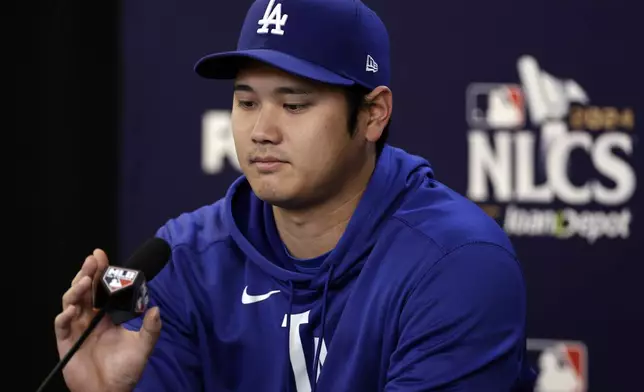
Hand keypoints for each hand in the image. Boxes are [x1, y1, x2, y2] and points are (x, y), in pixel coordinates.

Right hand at [55, 249, 161, 391]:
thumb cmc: (125, 371)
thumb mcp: (143, 348)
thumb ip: (151, 329)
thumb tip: (157, 309)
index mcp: (107, 316)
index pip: (102, 289)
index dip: (100, 271)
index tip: (101, 254)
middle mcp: (90, 319)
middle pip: (85, 290)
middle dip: (87, 273)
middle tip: (92, 260)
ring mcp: (76, 329)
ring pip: (71, 302)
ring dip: (76, 290)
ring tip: (85, 282)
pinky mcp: (66, 342)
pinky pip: (61, 325)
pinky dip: (64, 316)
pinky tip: (72, 310)